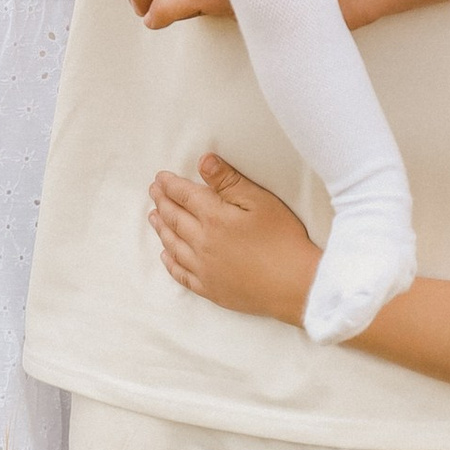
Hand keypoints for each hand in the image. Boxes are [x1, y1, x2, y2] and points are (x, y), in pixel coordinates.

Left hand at [149, 154, 317, 322]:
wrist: (296, 284)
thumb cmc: (283, 239)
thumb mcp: (260, 201)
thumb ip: (229, 181)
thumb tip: (203, 160)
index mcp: (214, 217)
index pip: (183, 196)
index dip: (169, 185)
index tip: (159, 178)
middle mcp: (201, 243)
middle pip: (174, 218)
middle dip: (161, 202)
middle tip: (153, 192)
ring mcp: (203, 268)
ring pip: (172, 245)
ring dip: (161, 228)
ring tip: (153, 217)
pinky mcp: (210, 289)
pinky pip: (181, 274)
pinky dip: (170, 263)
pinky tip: (166, 256)